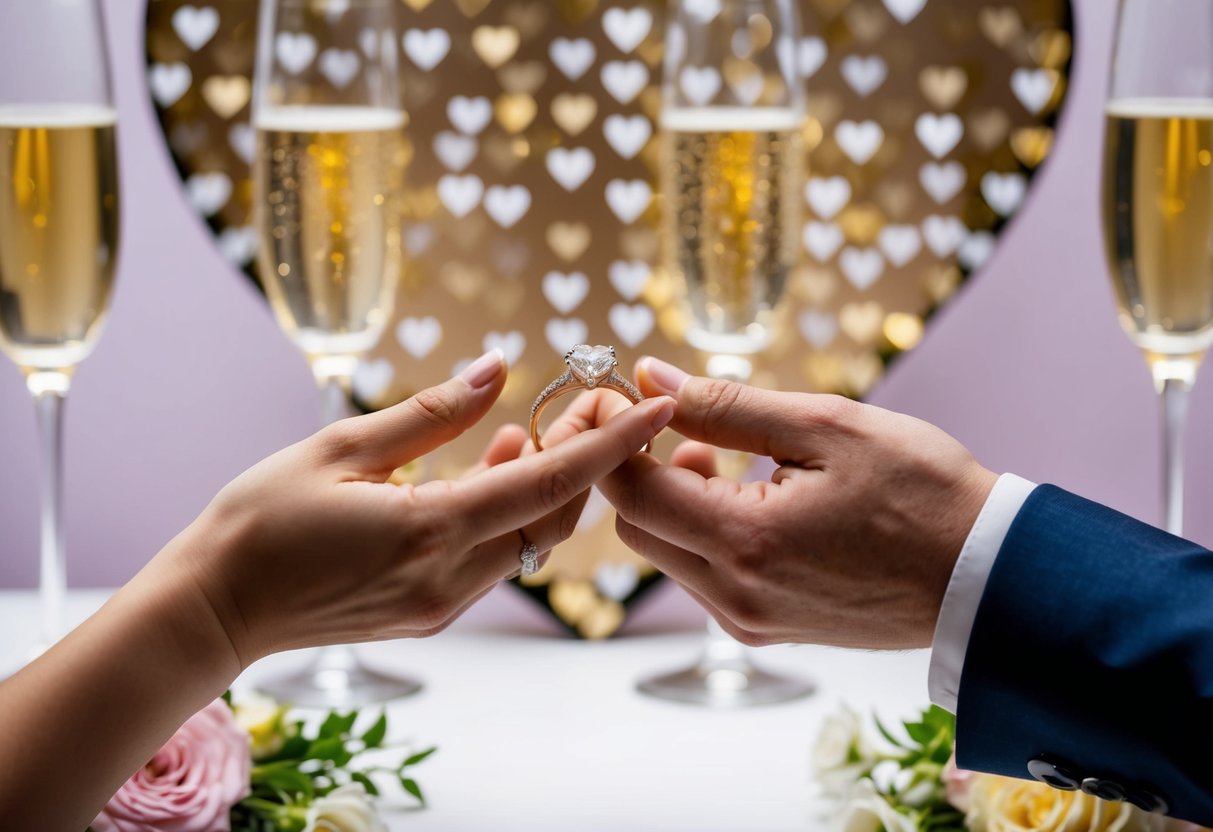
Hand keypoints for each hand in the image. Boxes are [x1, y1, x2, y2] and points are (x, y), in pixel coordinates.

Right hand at [155, 350, 674, 665]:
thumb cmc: (261, 519)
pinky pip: (499, 557)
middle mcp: (452, 577)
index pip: (551, 481)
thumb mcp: (341, 447)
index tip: (656, 407)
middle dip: (586, 457)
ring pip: (532, 539)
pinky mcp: (433, 613)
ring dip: (548, 484)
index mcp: (433, 530)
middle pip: (556, 515)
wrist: (215, 608)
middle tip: (589, 401)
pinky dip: (514, 512)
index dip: (612, 443)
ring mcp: (445, 603)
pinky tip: (496, 468)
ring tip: (538, 425)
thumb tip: (496, 367)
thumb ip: (430, 412)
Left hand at [593, 357, 996, 649]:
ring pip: (668, 555)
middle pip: (637, 530)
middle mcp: (735, 596)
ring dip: (677, 502)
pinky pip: (704, 578)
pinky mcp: (768, 629)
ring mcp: (750, 621)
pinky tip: (755, 501)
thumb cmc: (922, 493)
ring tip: (734, 461)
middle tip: (693, 427)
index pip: (631, 494)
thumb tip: (653, 378)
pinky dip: (706, 533)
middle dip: (645, 469)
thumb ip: (727, 405)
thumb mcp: (827, 427)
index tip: (634, 398)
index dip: (616, 438)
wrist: (990, 577)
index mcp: (745, 542)